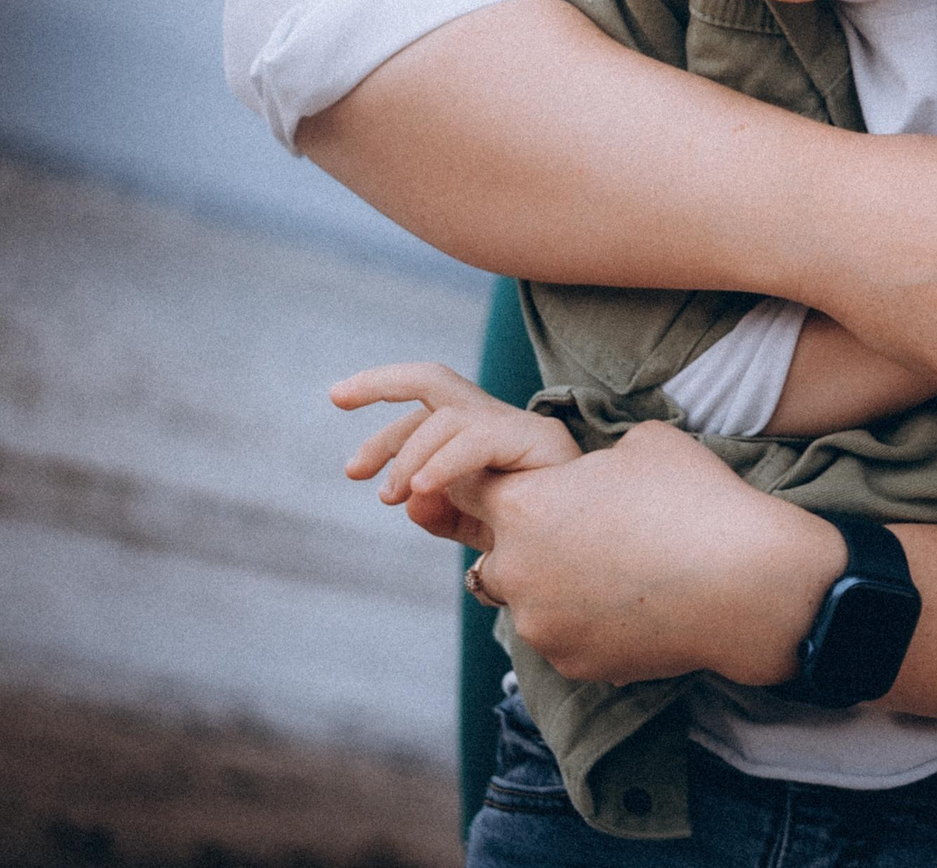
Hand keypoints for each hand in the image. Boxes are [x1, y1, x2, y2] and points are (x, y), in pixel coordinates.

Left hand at [331, 361, 579, 544]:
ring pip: (447, 414)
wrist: (599, 557)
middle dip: (381, 382)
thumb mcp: (479, 529)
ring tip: (392, 496)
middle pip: (434, 380)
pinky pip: (477, 437)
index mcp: (483, 439)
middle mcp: (500, 422)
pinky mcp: (538, 441)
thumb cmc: (544, 543)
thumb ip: (442, 514)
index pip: (426, 414)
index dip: (383, 435)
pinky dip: (442, 459)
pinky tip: (421, 488)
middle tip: (337, 402)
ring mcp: (520, 427)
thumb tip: (409, 499)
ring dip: (408, 452)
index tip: (350, 472)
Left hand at [454, 421, 842, 686]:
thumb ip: (593, 457)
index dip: (501, 485)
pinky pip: (562, 636)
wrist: (748, 583)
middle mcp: (517, 570)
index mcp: (524, 506)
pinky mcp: (572, 663)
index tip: (533, 488)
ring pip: (527, 601)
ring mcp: (541, 624)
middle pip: (493, 554)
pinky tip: (635, 602)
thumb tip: (589, 470)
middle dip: (525, 544)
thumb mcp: (645, 444)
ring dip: (554, 587)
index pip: (469, 490)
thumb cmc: (697, 501)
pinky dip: (586, 622)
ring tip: (614, 570)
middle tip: (581, 533)